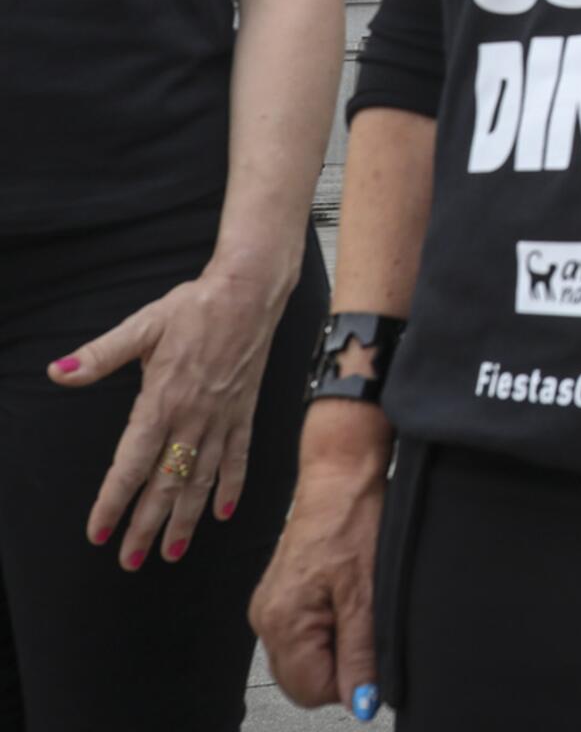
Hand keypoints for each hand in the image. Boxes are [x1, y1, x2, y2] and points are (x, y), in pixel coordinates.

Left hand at [49, 260, 290, 565]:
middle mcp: (194, 416)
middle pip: (167, 482)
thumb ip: (101, 354)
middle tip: (131, 560)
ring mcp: (222, 417)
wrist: (251, 291)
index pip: (133, 462)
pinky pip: (238, 457)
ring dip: (186, 518)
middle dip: (147, 525)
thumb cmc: (195, 306)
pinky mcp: (245, 411)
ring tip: (172, 552)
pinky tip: (222, 513)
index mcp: (163, 399)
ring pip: (202, 478)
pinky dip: (231, 487)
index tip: (100, 533)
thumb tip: (57, 372)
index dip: (114, 500)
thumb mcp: (143, 325)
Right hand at [251, 406, 390, 718]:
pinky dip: (328, 626)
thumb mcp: (368, 590)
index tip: (372, 648)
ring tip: (356, 601)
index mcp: (282, 622)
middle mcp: (266, 619)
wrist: (341, 472)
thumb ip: (362, 651)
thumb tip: (363, 703)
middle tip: (366, 620)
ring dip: (335, 643)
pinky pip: (303, 633)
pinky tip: (346, 595)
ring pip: (305, 657)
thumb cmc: (352, 517)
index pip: (311, 690)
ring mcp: (271, 606)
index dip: (349, 679)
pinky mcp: (281, 595)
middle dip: (340, 662)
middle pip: (304, 679)